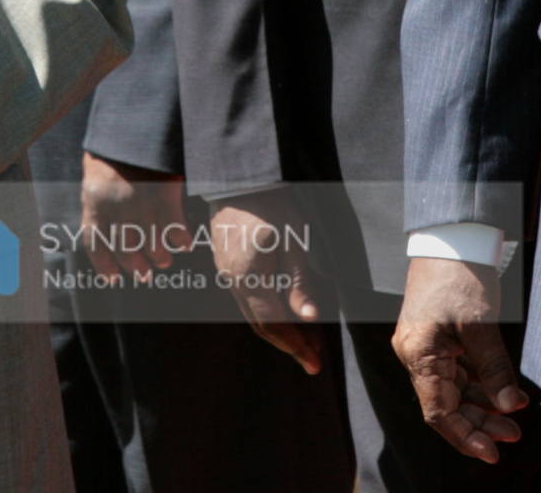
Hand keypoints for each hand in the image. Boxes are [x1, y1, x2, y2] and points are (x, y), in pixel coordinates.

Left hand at [81, 152, 184, 281]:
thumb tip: (106, 233)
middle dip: (137, 266)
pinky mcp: (164, 193)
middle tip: (145, 274)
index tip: (114, 278)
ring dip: (160, 257)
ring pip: (152, 243)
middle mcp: (116, 207)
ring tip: (164, 261)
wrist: (134, 122)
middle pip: (126, 249)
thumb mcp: (96, 176)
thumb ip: (99, 203)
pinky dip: (180, 239)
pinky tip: (185, 243)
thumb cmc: (114, 149)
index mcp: (94, 201)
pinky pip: (174, 226)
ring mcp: (141, 201)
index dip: (105, 265)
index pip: (97, 243)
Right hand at [208, 190, 324, 373]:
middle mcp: (232, 280)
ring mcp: (226, 272)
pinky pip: (247, 298)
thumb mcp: (294, 241)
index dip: (295, 346)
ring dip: (279, 330)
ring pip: (252, 313)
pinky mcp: (227, 263)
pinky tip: (286, 313)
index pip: (273, 325)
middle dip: (289, 344)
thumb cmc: (272, 204)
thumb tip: (310, 319)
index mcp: (249, 277)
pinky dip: (268, 312)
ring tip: (307, 339)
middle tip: (314, 358)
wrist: (242, 177)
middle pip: (260, 325)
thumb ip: (299, 283)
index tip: (315, 363)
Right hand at [394, 255, 527, 463]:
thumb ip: (495, 370)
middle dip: (479, 423)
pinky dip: (478, 384)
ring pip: (452, 390)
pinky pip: (455, 372)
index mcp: (419, 354)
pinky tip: (502, 391)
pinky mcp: (435, 337)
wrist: (451, 235)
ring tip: (513, 415)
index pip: (439, 412)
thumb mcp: (482, 325)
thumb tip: (510, 407)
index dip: (466, 436)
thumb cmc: (461, 274)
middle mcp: (416, 354)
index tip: (493, 452)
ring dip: (481, 405)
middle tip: (513, 433)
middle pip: (446, 404)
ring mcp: (424, 346)